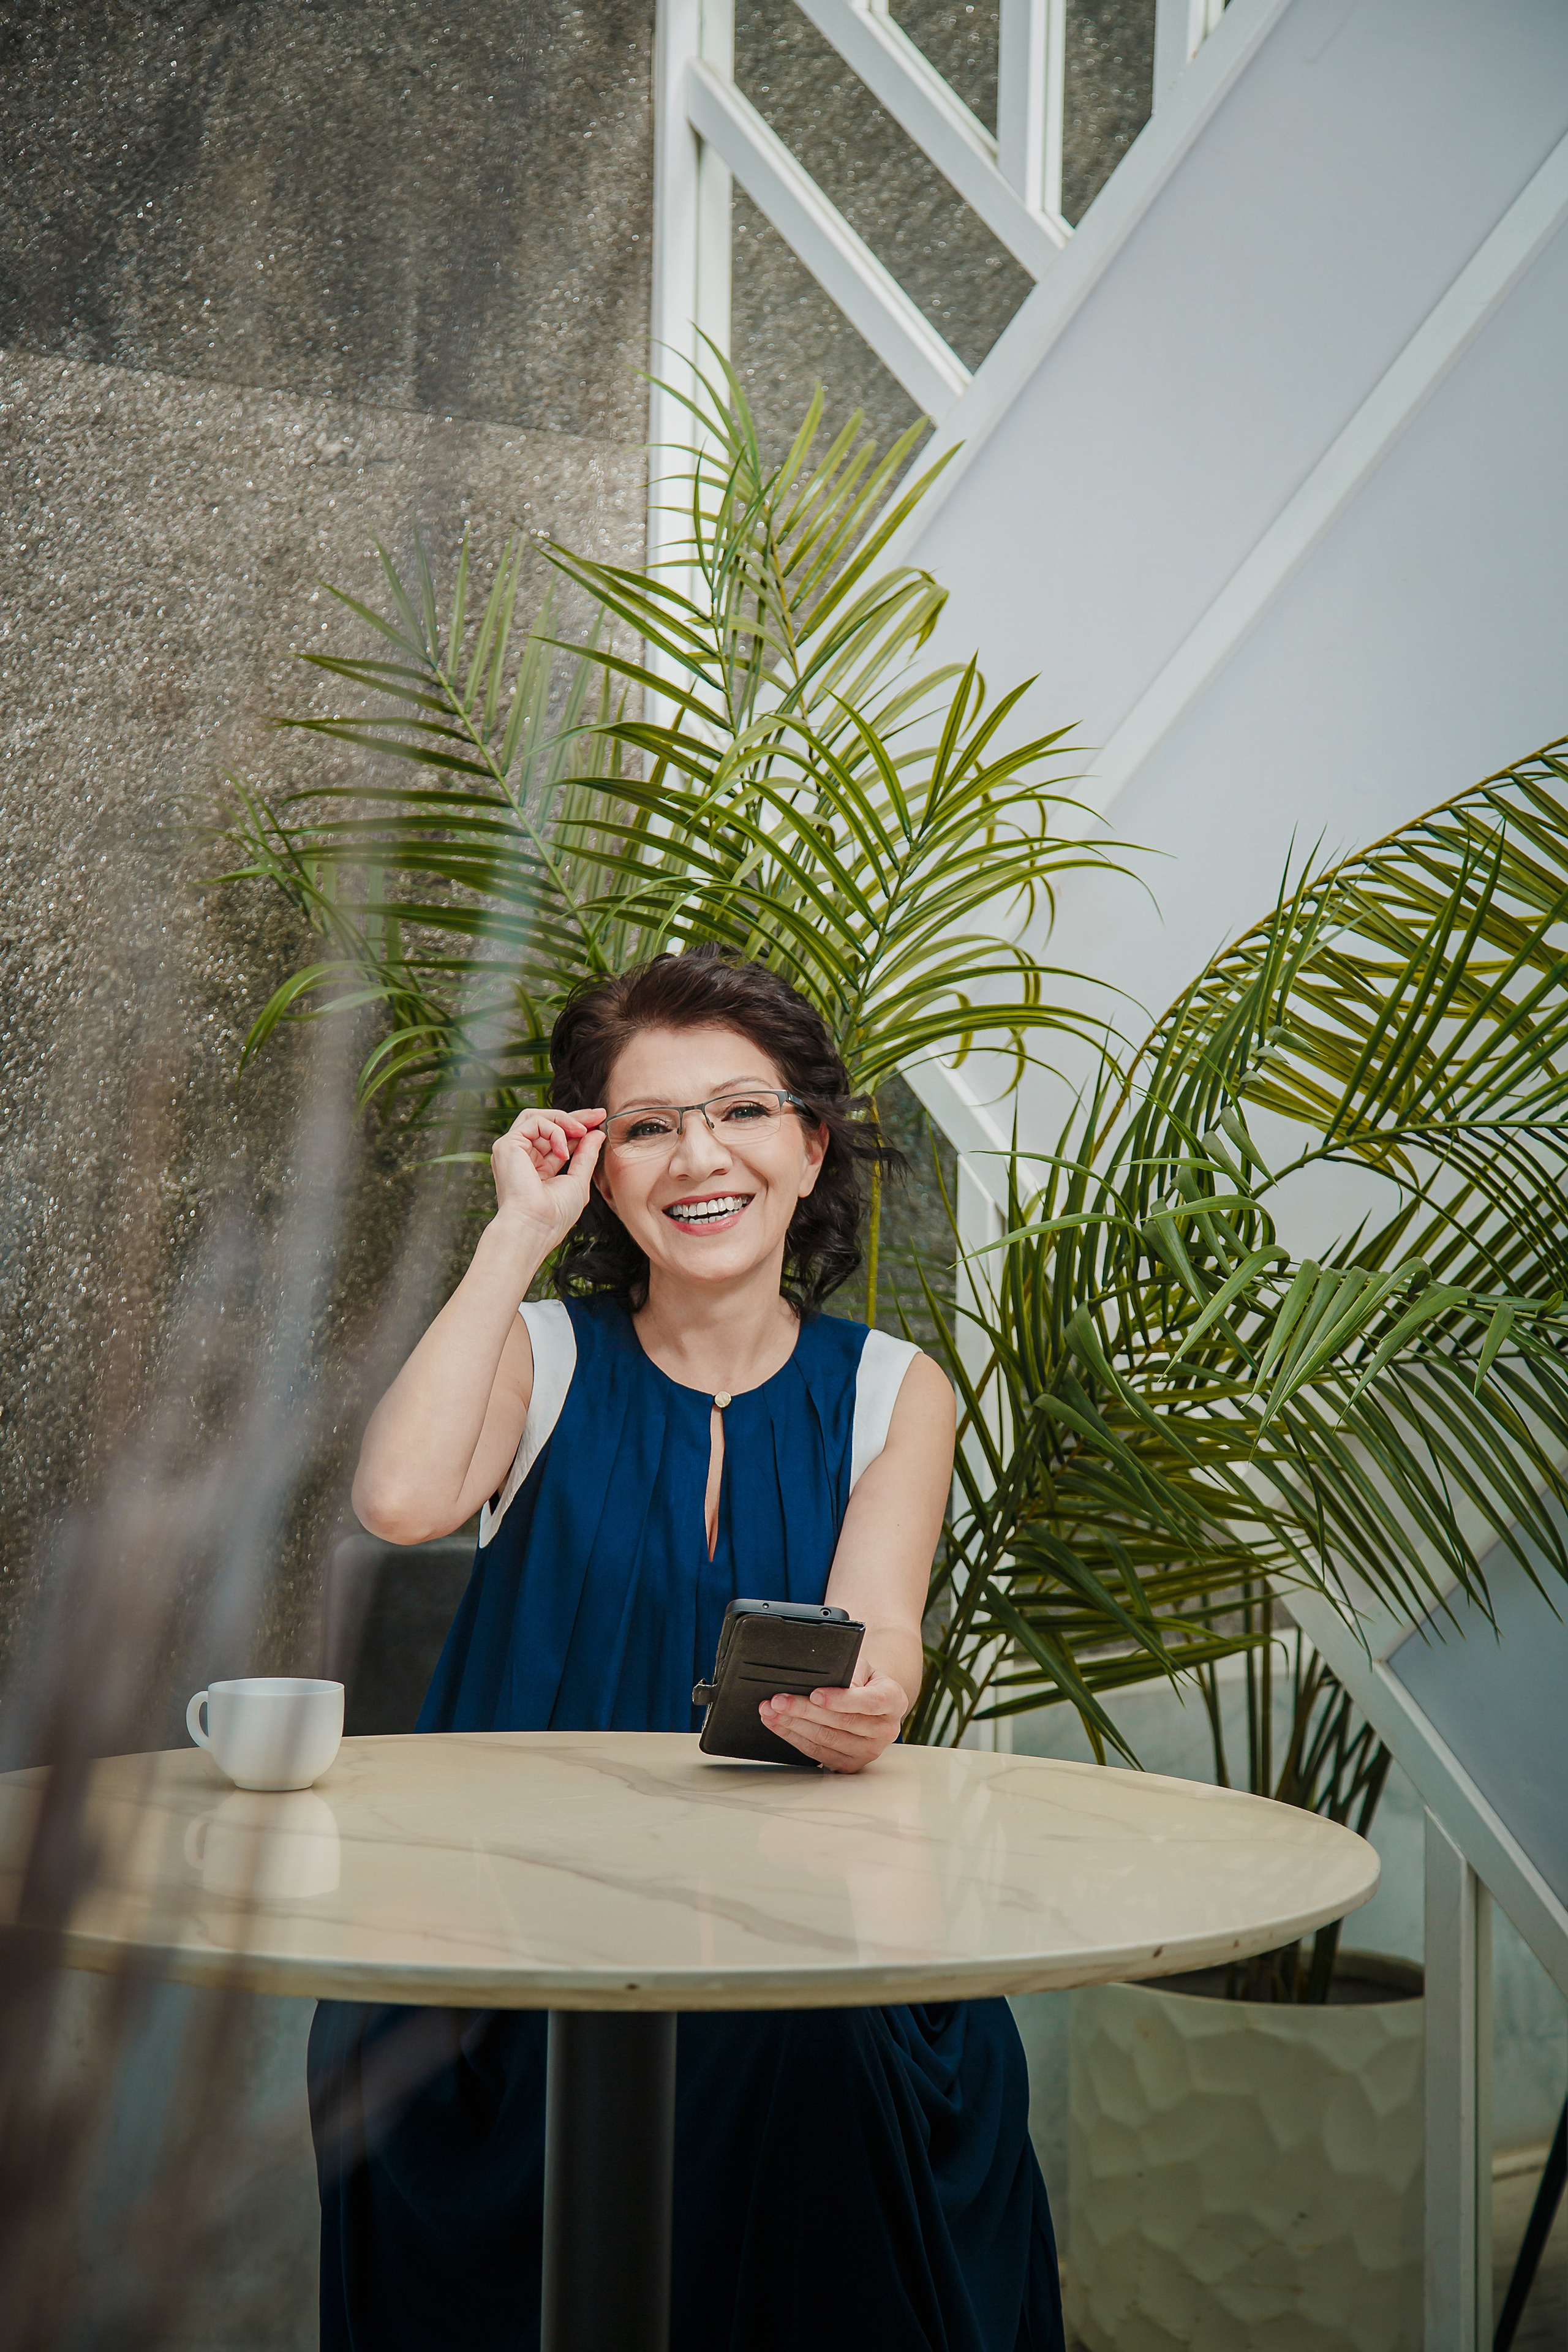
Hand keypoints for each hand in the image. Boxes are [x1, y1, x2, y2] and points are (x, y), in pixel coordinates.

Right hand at [490, 1106, 605, 1252]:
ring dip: (565, 1120)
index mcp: (537, 1168)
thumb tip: (597, 1133)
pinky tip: (564, 1151)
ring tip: (582, 1131)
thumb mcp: (578, 1180)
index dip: (578, 1128)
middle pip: (547, 1123)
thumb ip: (586, 1155)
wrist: (535, 1226)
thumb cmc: (554, 1214)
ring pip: (537, 1117)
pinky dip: (554, 1131)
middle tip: (598, 1114)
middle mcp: (522, 1157)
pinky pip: (534, 1122)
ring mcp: (512, 1150)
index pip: (557, 1139)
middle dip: (575, 1117)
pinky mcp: (507, 1145)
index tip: (599, 1122)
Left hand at [759, 1668, 907, 1773]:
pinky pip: (818, 1753)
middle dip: (804, 1710)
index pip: (869, 1702)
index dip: (840, 1700)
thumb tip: (826, 1681)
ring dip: (793, 1725)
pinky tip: (778, 1725)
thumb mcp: (862, 1667)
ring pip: (826, 1739)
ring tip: (771, 1711)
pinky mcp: (850, 1764)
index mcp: (893, 1700)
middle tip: (778, 1700)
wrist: (871, 1702)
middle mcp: (885, 1730)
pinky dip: (794, 1738)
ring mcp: (869, 1752)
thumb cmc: (863, 1680)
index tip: (814, 1694)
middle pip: (841, 1723)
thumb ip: (849, 1671)